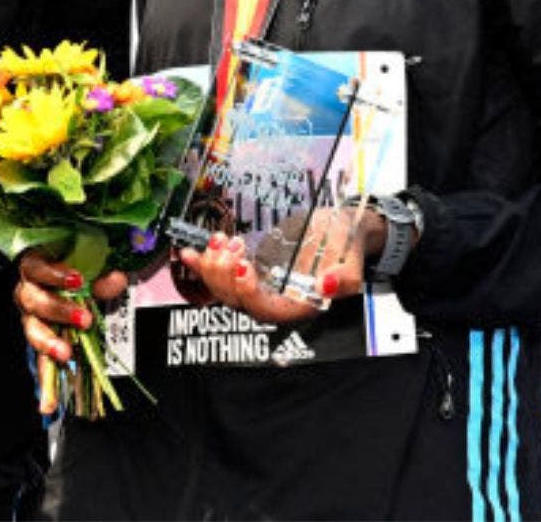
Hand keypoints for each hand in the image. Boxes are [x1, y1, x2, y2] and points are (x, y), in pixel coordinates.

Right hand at [14, 252, 128, 364]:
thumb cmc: (73, 276)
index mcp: (35, 268)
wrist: (68, 291)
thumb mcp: (88, 272)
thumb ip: (100, 276)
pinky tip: (48, 383)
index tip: (79, 281)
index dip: (55, 275)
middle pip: (34, 300)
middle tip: (84, 319)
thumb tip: (117, 280)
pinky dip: (45, 369)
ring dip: (49, 342)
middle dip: (59, 310)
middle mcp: (27, 293)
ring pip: (33, 329)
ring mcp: (30, 318)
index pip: (38, 269)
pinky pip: (39, 355)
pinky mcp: (38, 340)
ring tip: (65, 353)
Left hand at [176, 209, 377, 325]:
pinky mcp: (247, 271)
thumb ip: (345, 278)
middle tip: (231, 246)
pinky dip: (201, 264)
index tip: (244, 267)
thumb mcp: (353, 261)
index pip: (268, 311)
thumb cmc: (346, 246)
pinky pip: (219, 274)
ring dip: (213, 267)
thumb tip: (326, 285)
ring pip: (224, 290)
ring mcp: (259, 287)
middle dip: (226, 276)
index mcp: (299, 306)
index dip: (250, 294)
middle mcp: (275, 301)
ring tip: (219, 240)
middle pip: (238, 302)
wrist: (338, 229)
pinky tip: (187, 252)